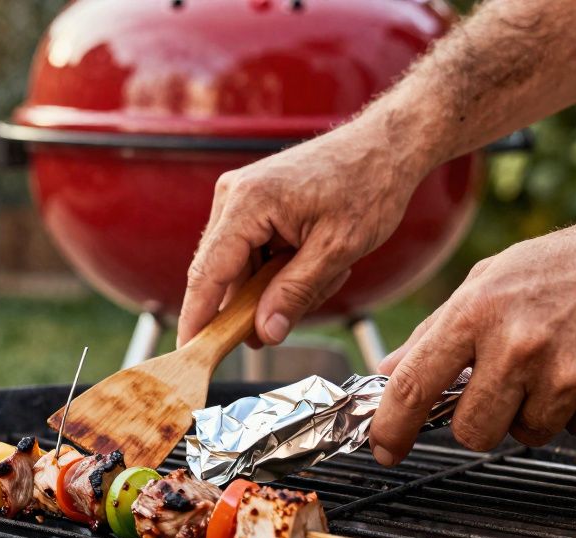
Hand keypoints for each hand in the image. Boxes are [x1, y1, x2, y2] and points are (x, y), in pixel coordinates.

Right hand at [177, 119, 426, 347]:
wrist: (386, 145)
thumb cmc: (368, 185)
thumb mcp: (338, 249)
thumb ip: (295, 292)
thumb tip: (263, 333)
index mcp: (248, 203)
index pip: (208, 273)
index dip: (197, 318)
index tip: (189, 353)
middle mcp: (233, 195)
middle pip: (220, 274)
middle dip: (251, 305)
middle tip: (285, 323)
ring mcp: (239, 197)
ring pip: (239, 268)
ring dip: (274, 286)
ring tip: (324, 275)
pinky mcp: (251, 202)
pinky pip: (251, 252)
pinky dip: (278, 269)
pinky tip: (314, 262)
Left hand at [371, 211, 575, 464]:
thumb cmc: (561, 267)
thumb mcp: (485, 281)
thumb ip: (434, 331)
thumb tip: (390, 372)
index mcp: (477, 314)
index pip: (414, 387)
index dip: (391, 428)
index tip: (383, 449)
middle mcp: (518, 346)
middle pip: (470, 432)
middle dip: (477, 420)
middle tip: (499, 386)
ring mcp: (567, 375)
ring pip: (523, 434)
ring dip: (530, 411)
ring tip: (549, 365)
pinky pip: (572, 430)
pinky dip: (574, 409)